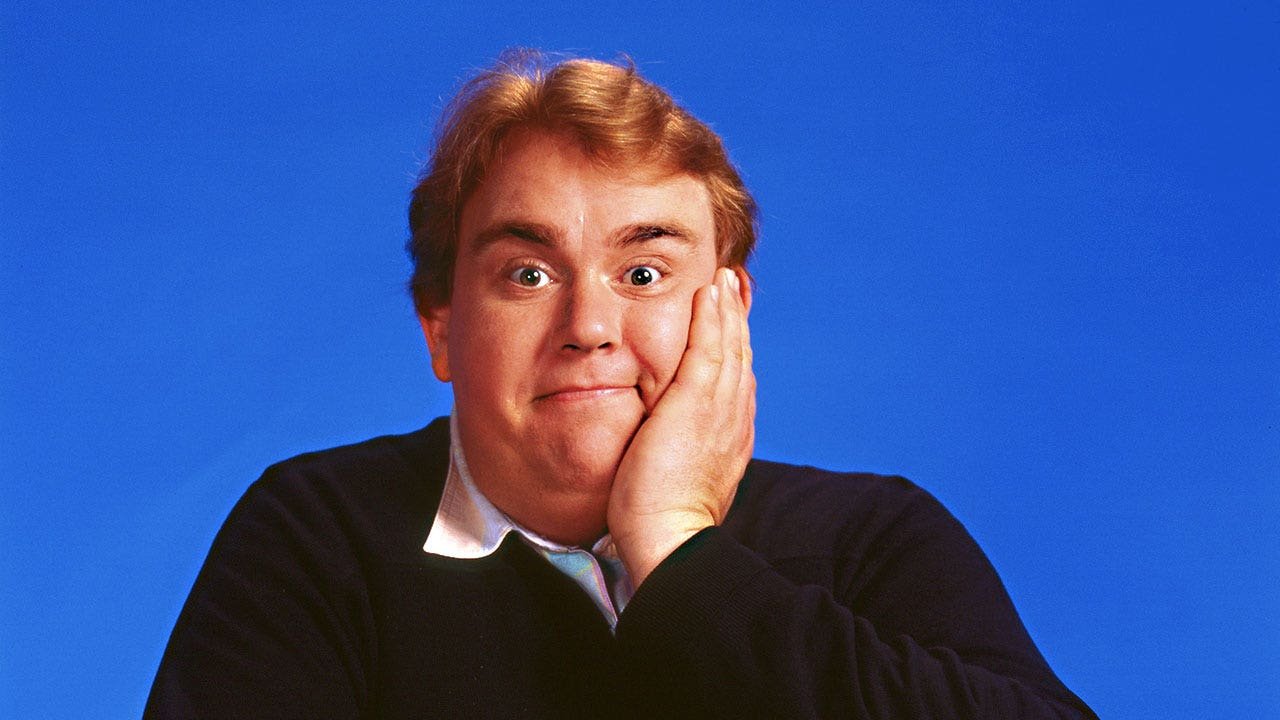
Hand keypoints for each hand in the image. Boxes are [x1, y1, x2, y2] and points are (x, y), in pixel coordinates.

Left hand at [608, 267, 755, 585]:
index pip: (736, 382)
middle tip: (734, 287)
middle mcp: (734, 418)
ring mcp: (720, 409)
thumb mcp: (681, 481)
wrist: (670, 538)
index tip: (731, 325)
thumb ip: (682, 456)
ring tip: (724, 279)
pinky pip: (709, 348)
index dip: (735, 349)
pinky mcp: (696, 402)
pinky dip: (713, 316)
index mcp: (731, 437)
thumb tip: (672, 448)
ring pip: (730, 347)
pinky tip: (710, 292)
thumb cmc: (663, 522)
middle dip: (737, 320)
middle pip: (740, 357)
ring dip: (728, 308)